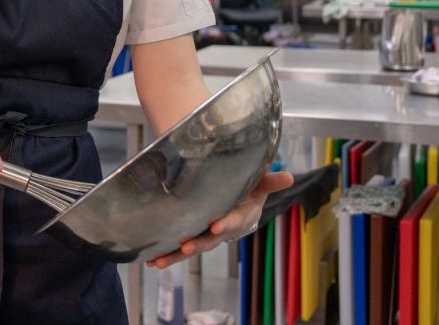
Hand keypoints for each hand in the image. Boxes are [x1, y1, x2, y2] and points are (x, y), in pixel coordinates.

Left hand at [146, 170, 293, 268]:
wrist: (241, 202)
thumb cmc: (250, 189)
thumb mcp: (261, 184)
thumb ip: (270, 181)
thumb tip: (288, 176)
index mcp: (238, 216)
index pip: (233, 221)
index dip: (225, 224)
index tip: (216, 227)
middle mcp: (221, 229)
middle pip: (209, 240)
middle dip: (197, 244)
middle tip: (186, 247)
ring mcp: (206, 234)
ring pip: (191, 247)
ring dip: (175, 255)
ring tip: (158, 262)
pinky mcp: (193, 236)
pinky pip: (180, 247)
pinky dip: (167, 254)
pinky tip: (151, 260)